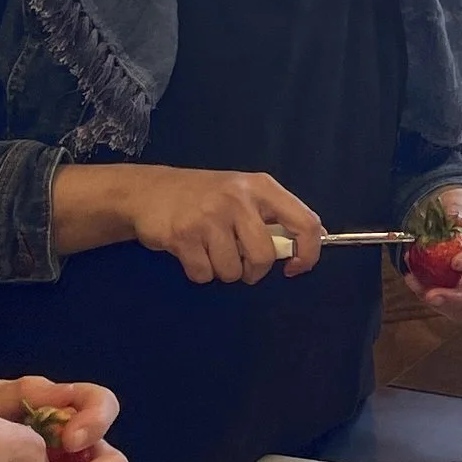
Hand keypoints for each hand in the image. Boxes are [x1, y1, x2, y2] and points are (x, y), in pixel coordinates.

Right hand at [113, 165, 323, 286]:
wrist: (148, 191)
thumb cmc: (204, 196)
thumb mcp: (243, 193)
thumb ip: (273, 215)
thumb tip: (313, 240)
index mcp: (261, 187)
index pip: (304, 222)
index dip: (308, 253)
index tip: (294, 268)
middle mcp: (238, 199)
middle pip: (264, 257)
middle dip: (253, 270)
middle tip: (240, 261)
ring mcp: (209, 217)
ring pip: (232, 271)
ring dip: (222, 270)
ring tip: (209, 249)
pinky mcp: (183, 235)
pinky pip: (204, 274)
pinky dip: (199, 272)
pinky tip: (191, 251)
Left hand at [410, 185, 461, 312]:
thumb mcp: (461, 197)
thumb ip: (457, 206)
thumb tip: (456, 221)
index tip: (455, 262)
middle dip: (460, 297)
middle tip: (433, 295)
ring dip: (444, 303)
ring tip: (420, 288)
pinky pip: (453, 307)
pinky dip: (433, 299)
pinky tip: (416, 283)